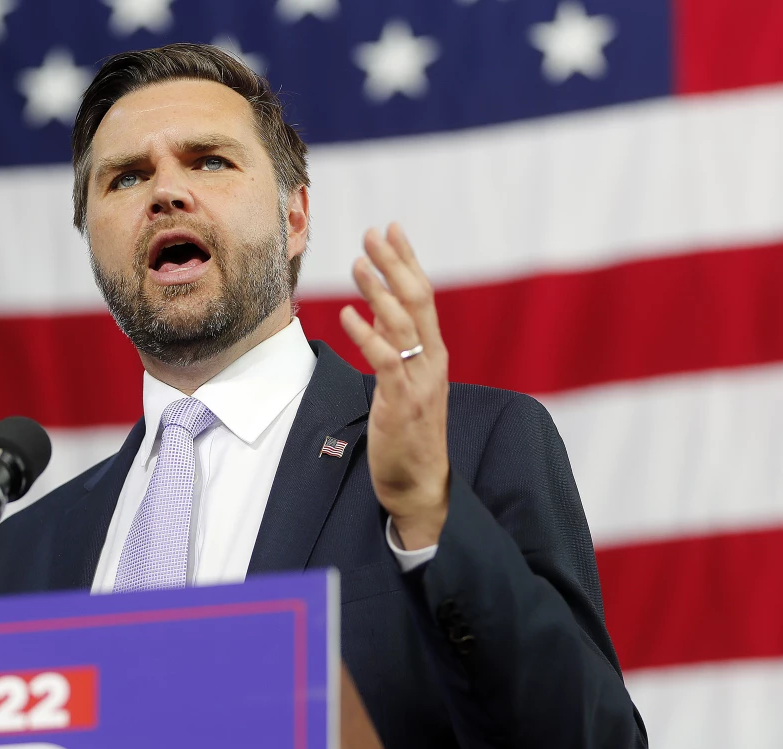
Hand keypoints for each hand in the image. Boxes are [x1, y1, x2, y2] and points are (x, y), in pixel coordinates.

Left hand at [339, 223, 449, 549]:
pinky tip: (348, 314)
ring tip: (358, 262)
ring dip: (379, 291)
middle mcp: (432, 361)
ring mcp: (419, 381)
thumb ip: (397, 347)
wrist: (422, 485)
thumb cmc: (410, 435)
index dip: (408, 261)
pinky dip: (367, 335)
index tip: (392, 230)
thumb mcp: (405, 382)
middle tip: (375, 232)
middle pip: (418, 300)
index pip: (423, 296)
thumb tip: (379, 311)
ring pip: (403, 325)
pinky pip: (385, 361)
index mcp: (434, 354)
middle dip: (396, 263)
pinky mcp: (401, 402)